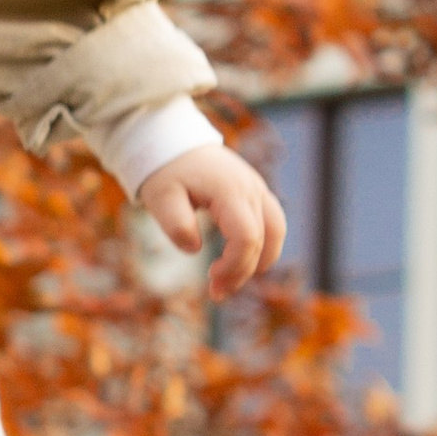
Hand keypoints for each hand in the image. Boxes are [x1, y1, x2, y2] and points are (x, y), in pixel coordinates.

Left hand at [139, 143, 284, 296]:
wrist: (176, 143)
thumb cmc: (167, 172)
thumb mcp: (160, 197)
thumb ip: (174, 223)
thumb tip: (194, 249)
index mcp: (229, 191)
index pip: (247, 238)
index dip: (235, 266)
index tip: (212, 282)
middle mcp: (251, 189)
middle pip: (264, 240)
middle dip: (242, 272)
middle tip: (216, 293)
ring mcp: (258, 189)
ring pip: (277, 232)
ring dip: (259, 261)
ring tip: (232, 280)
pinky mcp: (257, 193)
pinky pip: (273, 223)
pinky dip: (263, 246)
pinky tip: (242, 262)